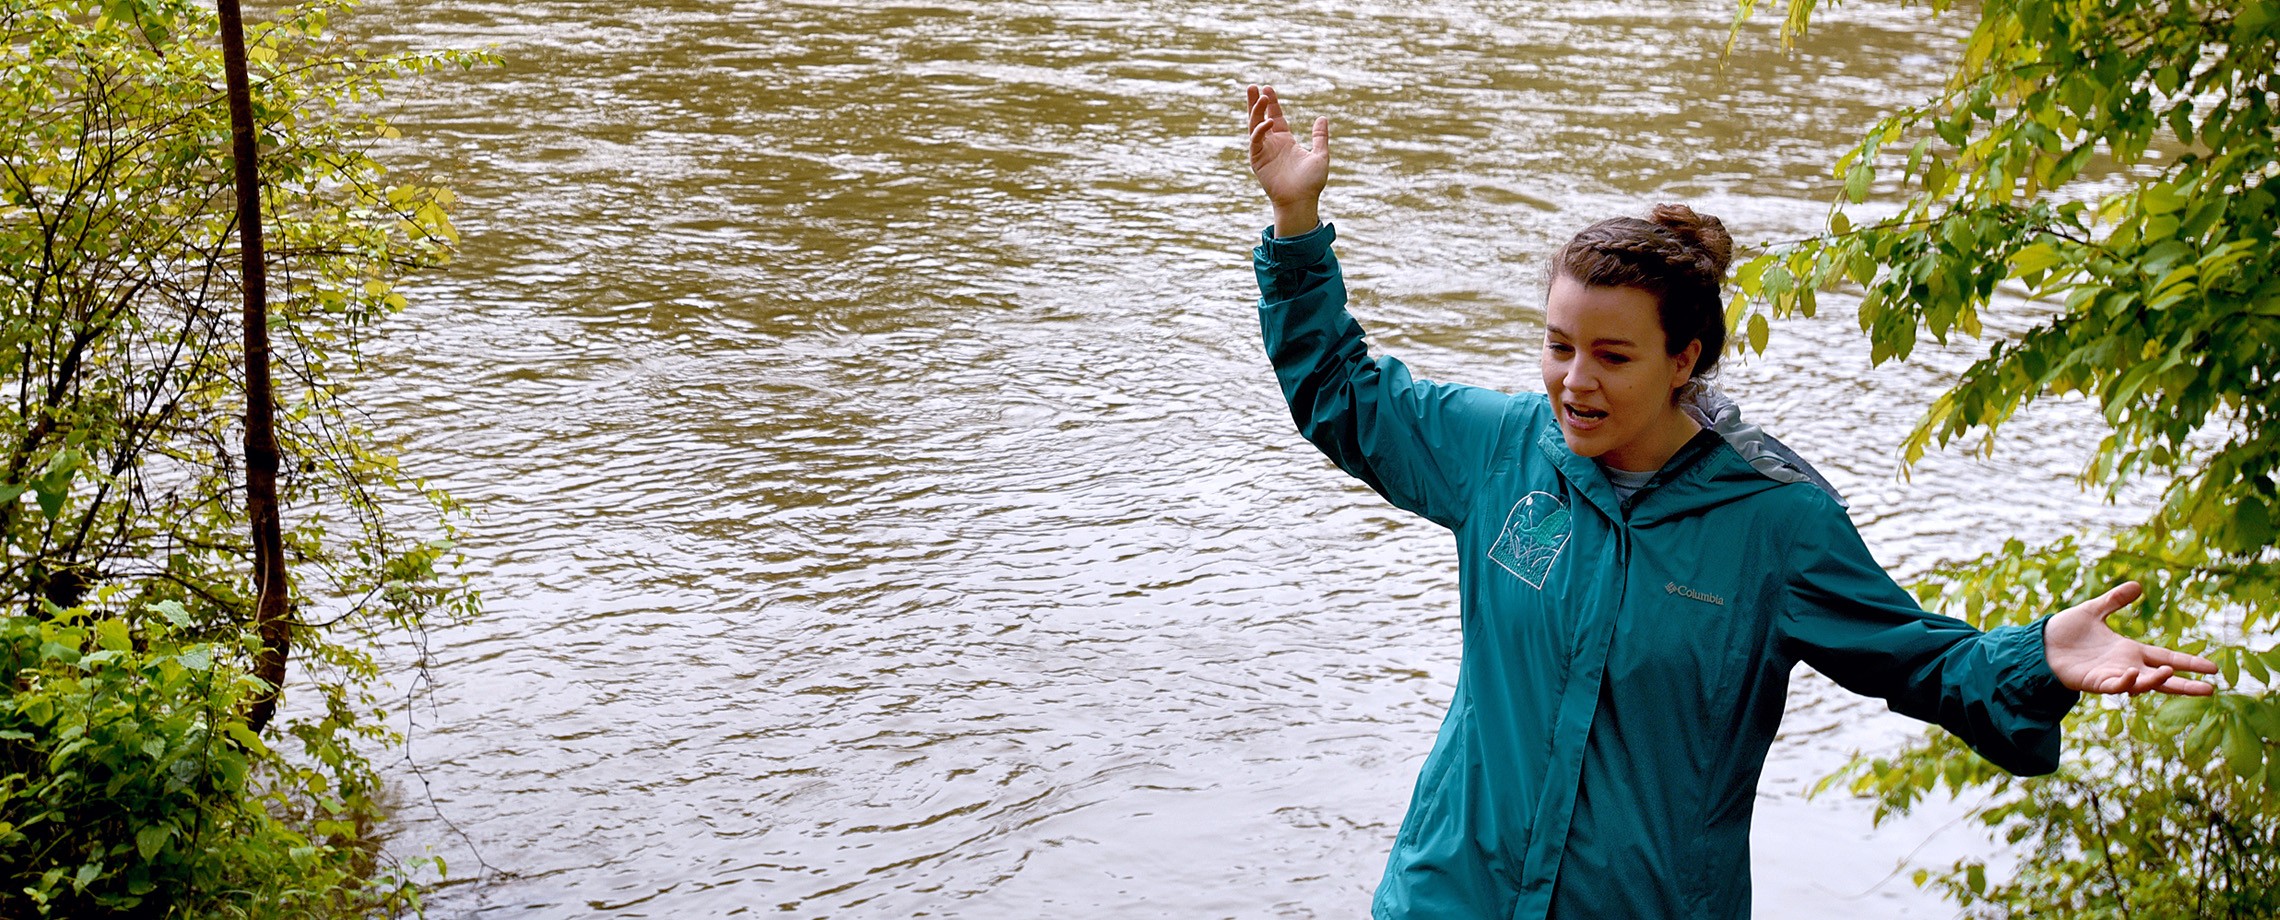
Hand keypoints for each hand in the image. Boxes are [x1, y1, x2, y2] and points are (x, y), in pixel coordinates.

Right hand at [1245, 84, 1327, 236]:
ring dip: (1255, 111)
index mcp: (1286, 141)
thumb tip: (1322, 118)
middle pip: (1260, 118)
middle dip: (1255, 103)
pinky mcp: (1257, 160)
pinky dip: (1260, 130)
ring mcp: (1263, 151)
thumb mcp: (1320, 155)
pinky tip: (1268, 122)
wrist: (1301, 200)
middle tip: (1252, 86)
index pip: (1275, 116)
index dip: (1272, 103)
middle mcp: (1272, 144)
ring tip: (1258, 96)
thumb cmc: (1311, 182)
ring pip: (1254, 126)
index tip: (1267, 89)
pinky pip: (1256, 141)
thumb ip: (1319, 137)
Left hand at [2043, 581, 2217, 695]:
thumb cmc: (2065, 631)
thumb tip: (2137, 586)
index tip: (2212, 668)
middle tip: (2211, 691)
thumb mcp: (2093, 610)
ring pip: (2141, 684)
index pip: (2166, 657)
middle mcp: (2126, 666)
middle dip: (2185, 685)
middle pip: (2162, 678)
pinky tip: (2134, 675)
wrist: (2038, 643)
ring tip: (2169, 673)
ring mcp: (2111, 676)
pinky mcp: (2094, 682)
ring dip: (2155, 681)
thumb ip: (2114, 600)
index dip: (2188, 663)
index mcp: (2129, 650)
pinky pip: (2113, 686)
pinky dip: (2125, 682)